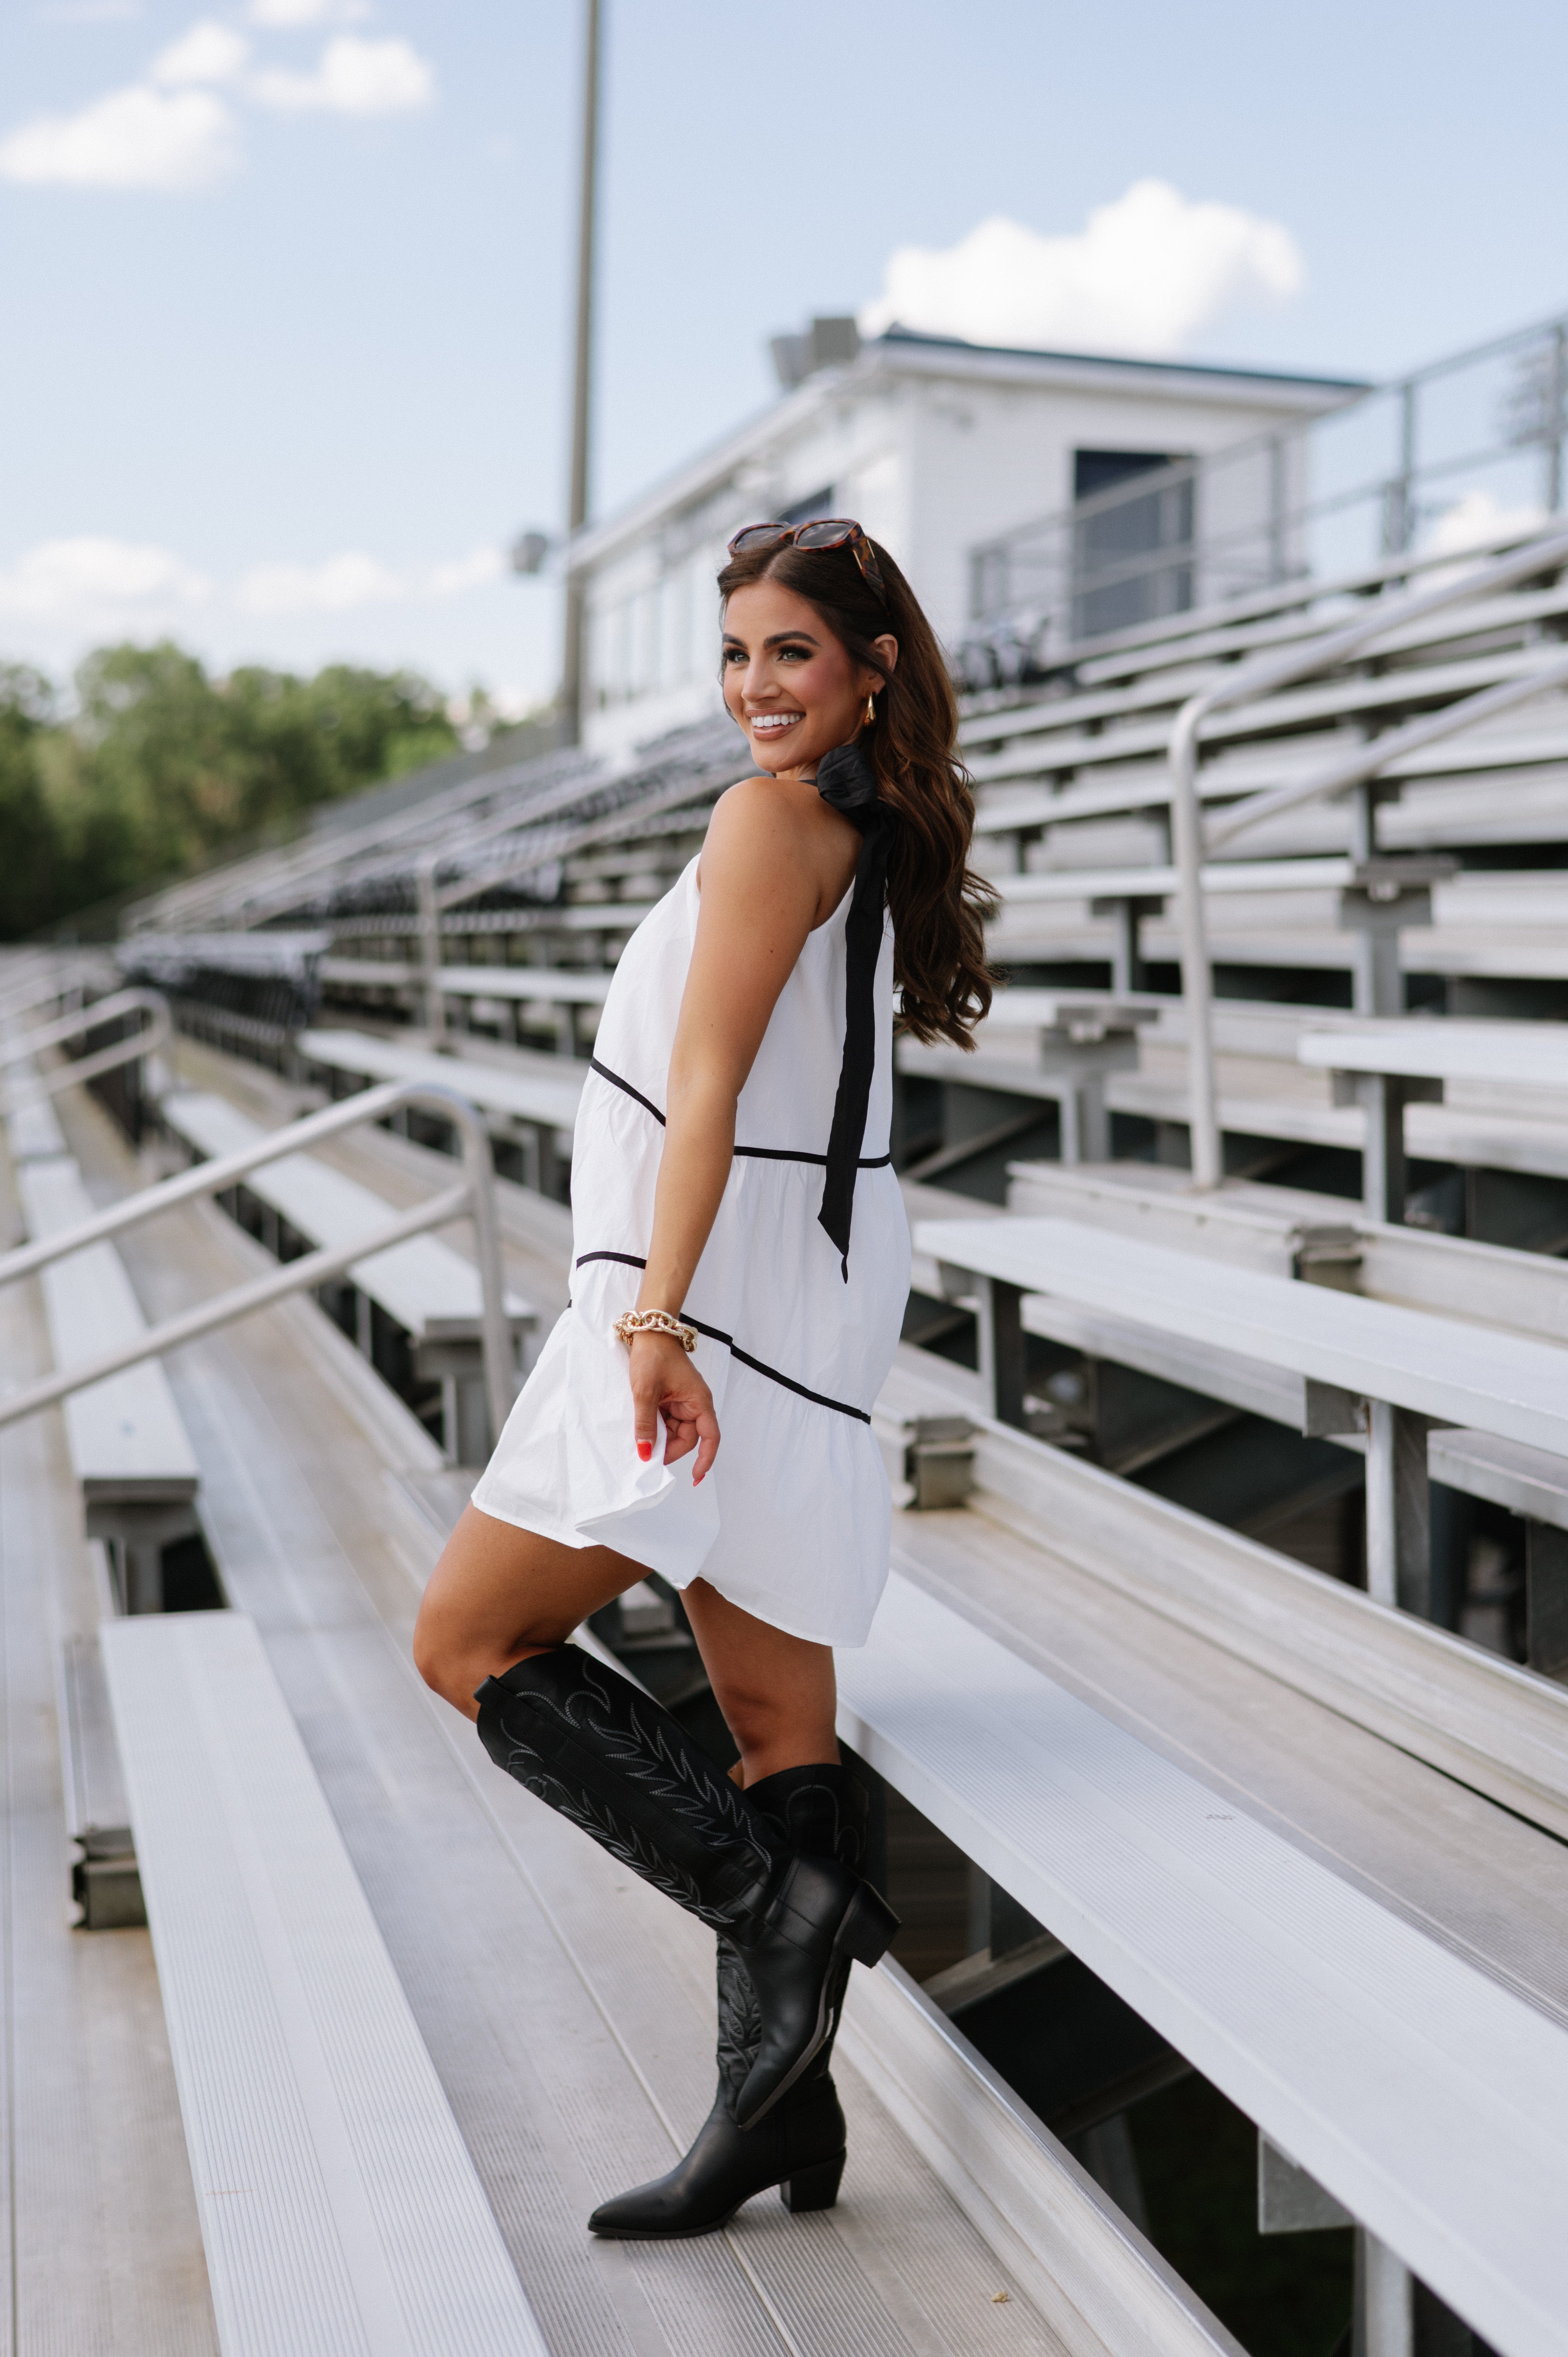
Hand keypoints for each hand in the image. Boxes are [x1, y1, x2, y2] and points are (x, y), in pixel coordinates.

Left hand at [628, 1330, 719, 1482]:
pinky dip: (654, 1427)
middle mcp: (694, 1403)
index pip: (710, 1437)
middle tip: (646, 1454)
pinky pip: (666, 1421)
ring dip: (659, 1437)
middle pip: (687, 1438)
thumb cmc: (653, 1356)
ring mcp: (682, 1401)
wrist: (648, 1331)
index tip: (695, 1477)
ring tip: (640, 1436)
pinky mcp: (671, 1399)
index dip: (705, 1459)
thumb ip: (645, 1424)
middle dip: (669, 1448)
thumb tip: (645, 1453)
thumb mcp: (645, 1392)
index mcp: (699, 1401)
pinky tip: (641, 1428)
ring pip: (674, 1431)